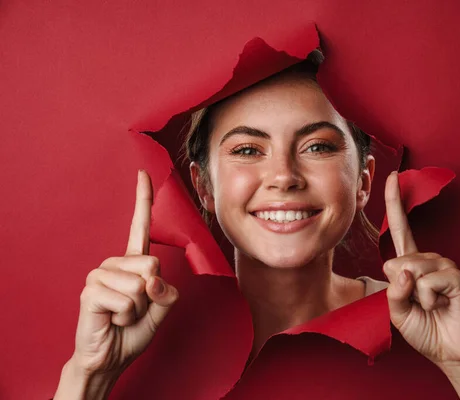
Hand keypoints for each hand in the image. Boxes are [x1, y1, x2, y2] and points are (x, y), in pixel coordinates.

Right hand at [57, 170, 178, 396]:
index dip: (142, 199)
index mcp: (134, 262)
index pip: (139, 225)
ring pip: (141, 285)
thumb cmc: (134, 330)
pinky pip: (127, 300)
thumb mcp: (162, 309)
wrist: (111, 357)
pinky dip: (126, 316)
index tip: (142, 173)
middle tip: (136, 309)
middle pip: (153, 265)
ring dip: (139, 309)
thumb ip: (168, 291)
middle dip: (152, 295)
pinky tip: (112, 319)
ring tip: (123, 315)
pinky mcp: (91, 290)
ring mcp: (100, 274)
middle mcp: (116, 263)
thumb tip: (151, 280)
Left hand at [383, 171, 459, 367]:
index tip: (393, 176)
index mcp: (412, 264)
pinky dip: (428, 299)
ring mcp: (444, 265)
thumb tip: (404, 271)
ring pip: (411, 271)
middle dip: (400, 288)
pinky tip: (441, 305)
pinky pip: (427, 282)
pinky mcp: (457, 277)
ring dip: (416, 297)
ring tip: (432, 305)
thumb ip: (393, 291)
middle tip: (419, 304)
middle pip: (396, 261)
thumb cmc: (425, 329)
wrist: (451, 352)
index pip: (400, 229)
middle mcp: (428, 259)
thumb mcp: (397, 312)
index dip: (394, 202)